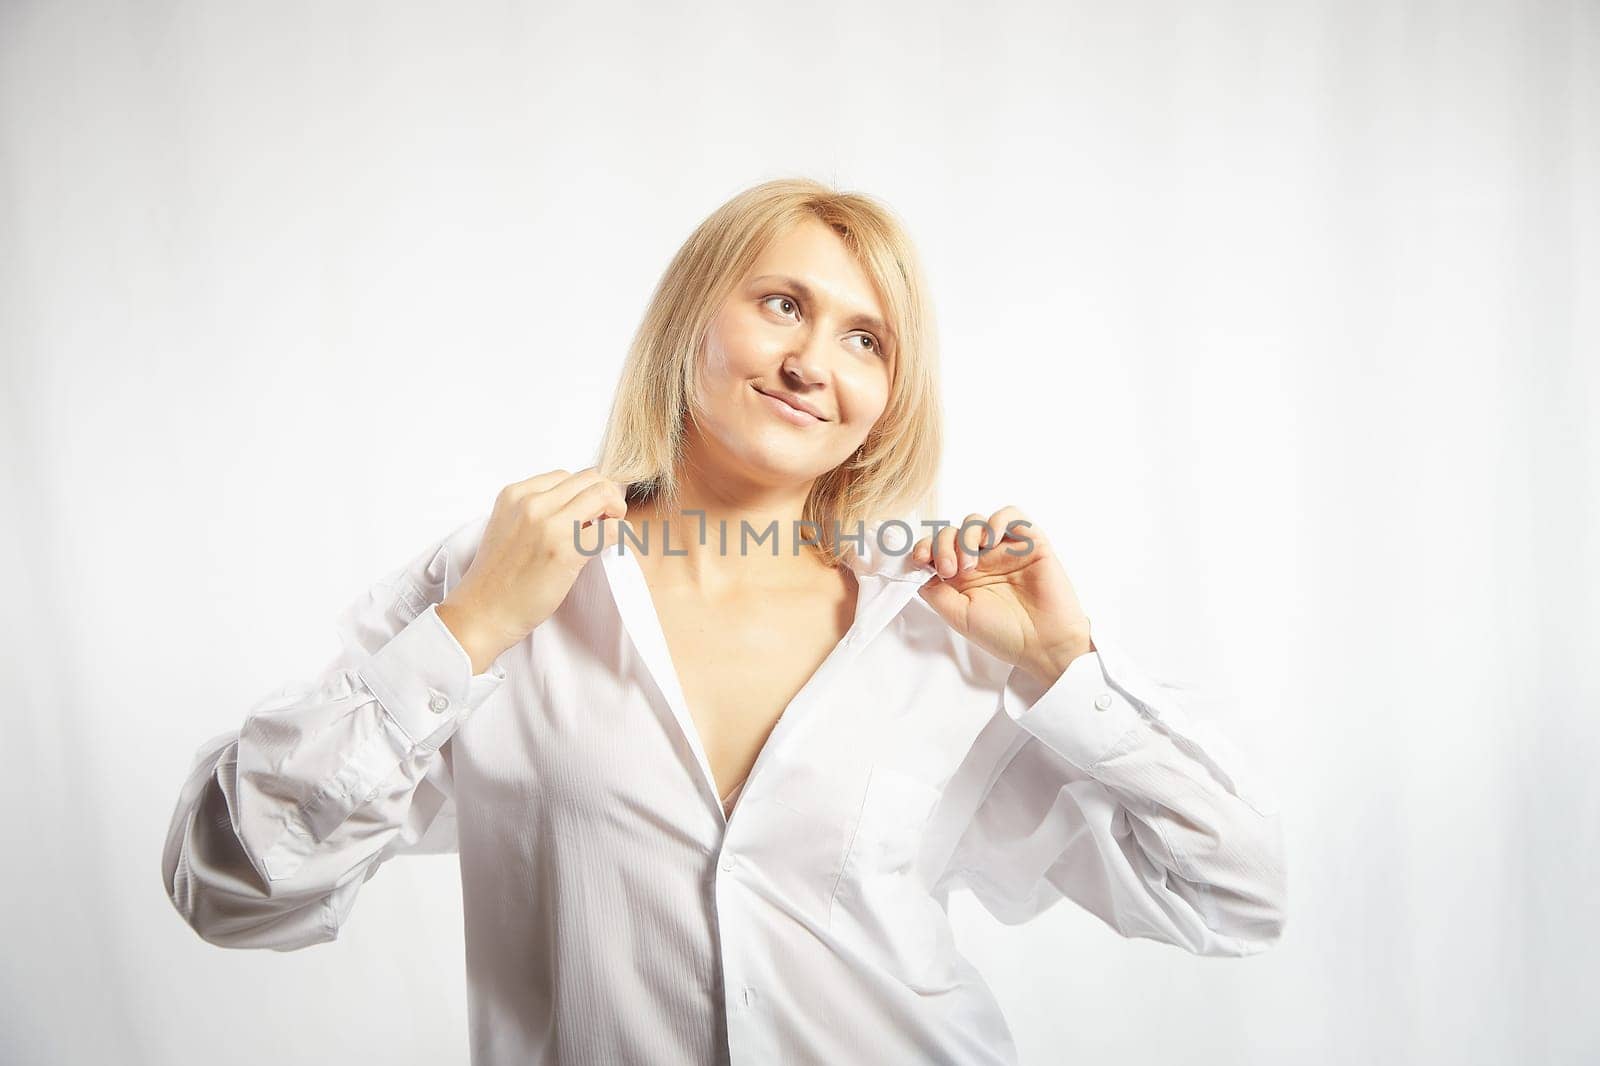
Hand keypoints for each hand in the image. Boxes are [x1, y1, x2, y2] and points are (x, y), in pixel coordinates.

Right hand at [438, 467, 629, 672]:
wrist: (482, 611)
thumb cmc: (498, 576)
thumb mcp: (508, 527)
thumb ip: (536, 511)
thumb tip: (578, 508)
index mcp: (515, 494)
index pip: (566, 476)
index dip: (584, 491)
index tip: (589, 510)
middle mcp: (532, 503)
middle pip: (589, 479)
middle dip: (606, 494)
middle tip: (608, 518)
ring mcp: (549, 525)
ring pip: (603, 494)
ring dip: (616, 510)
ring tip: (610, 529)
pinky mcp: (566, 551)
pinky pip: (611, 529)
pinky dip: (621, 534)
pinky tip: (615, 544)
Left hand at [910, 507, 1095, 687]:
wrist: (1044, 644)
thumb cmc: (1004, 635)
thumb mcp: (957, 616)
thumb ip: (934, 591)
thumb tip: (916, 570)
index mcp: (962, 577)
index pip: (936, 549)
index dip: (925, 548)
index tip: (921, 560)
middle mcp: (982, 560)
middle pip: (952, 532)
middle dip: (944, 545)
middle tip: (950, 570)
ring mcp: (1005, 550)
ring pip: (976, 521)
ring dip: (966, 535)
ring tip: (970, 563)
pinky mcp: (1030, 543)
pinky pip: (1012, 515)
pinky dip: (997, 520)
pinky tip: (991, 540)